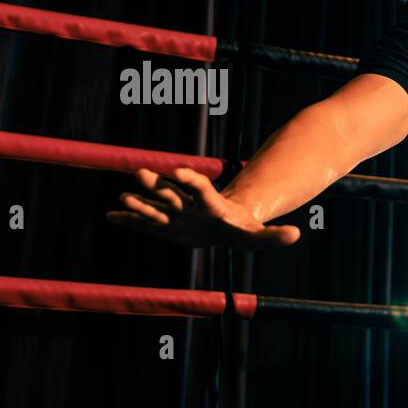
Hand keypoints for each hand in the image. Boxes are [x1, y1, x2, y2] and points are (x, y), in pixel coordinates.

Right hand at [106, 167, 300, 249]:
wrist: (225, 227)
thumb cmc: (242, 231)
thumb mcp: (258, 237)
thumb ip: (274, 236)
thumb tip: (297, 235)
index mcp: (210, 203)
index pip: (200, 187)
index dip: (191, 179)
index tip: (179, 170)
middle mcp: (189, 204)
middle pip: (173, 191)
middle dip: (158, 184)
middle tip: (140, 174)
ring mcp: (174, 213)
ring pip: (155, 204)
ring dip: (139, 201)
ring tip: (123, 198)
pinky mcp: (165, 226)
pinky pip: (144, 223)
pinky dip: (128, 220)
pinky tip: (110, 216)